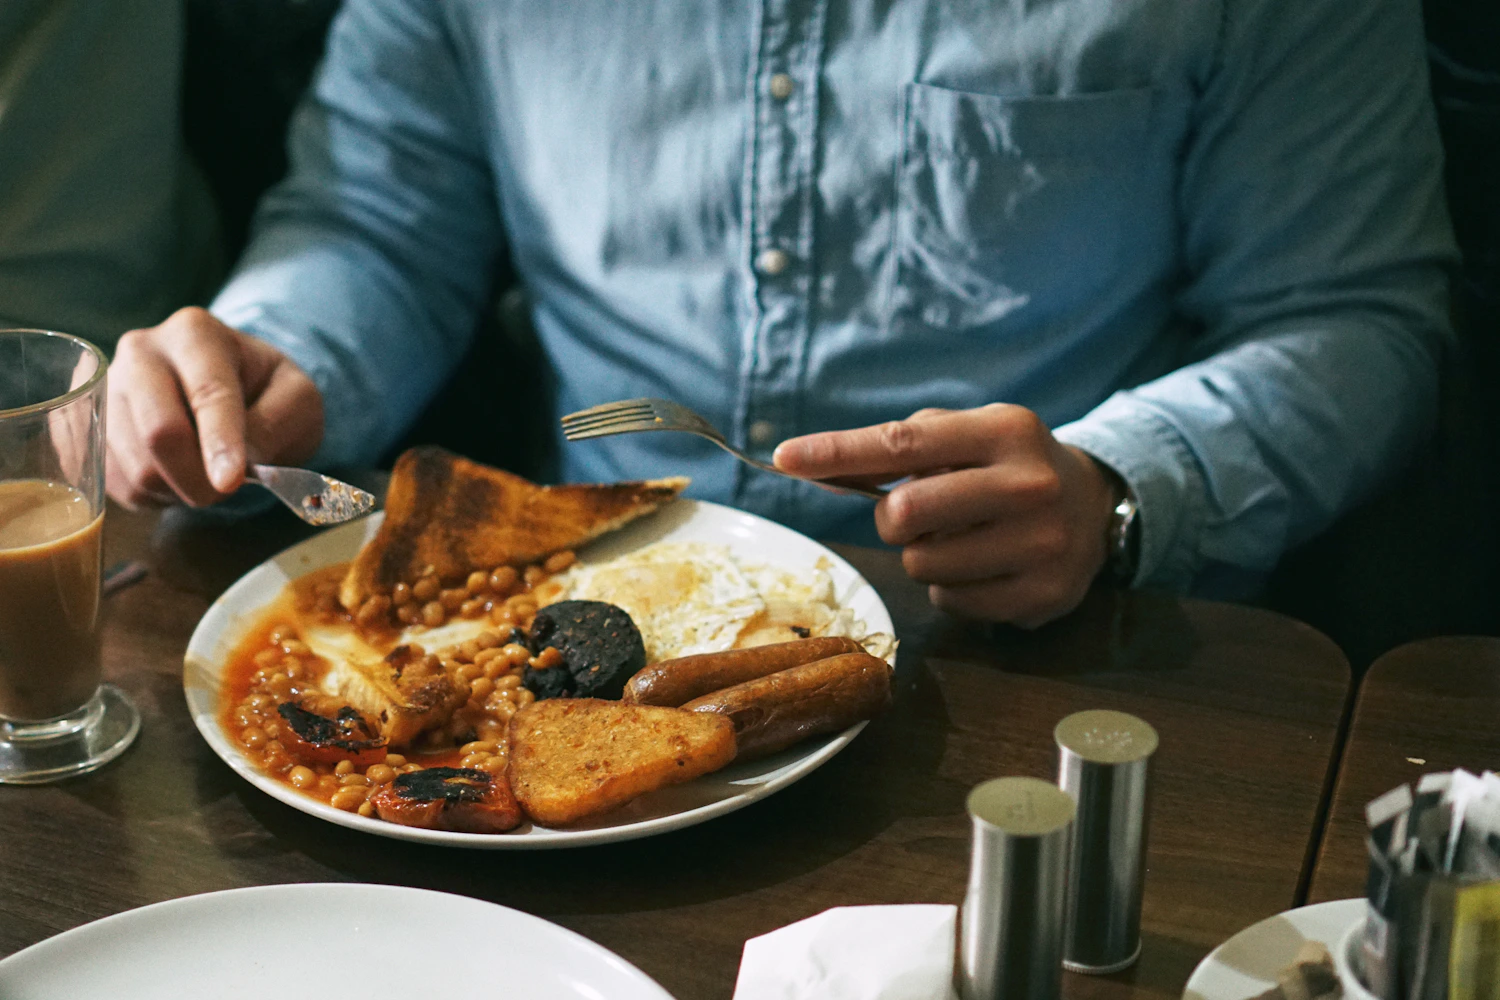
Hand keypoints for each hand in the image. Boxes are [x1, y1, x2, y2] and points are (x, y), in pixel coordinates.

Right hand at [106, 307, 324, 508]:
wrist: (225, 389)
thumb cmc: (265, 392)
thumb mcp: (297, 399)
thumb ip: (280, 423)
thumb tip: (241, 460)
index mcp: (196, 334)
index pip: (207, 393)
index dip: (220, 443)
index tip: (230, 482)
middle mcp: (141, 352)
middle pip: (159, 432)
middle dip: (199, 477)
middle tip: (226, 490)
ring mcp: (106, 389)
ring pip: (137, 466)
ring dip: (180, 489)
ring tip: (204, 473)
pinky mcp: (88, 427)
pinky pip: (117, 482)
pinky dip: (154, 494)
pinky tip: (175, 476)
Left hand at [774, 404, 1119, 627]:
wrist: (1094, 505)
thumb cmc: (1005, 465)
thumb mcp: (964, 437)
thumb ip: (893, 449)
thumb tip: (813, 468)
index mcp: (1002, 430)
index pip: (901, 444)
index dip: (837, 452)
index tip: (786, 458)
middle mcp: (1028, 484)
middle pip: (904, 513)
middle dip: (893, 518)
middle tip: (918, 513)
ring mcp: (1042, 543)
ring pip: (923, 565)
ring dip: (924, 555)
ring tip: (963, 538)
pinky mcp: (1044, 593)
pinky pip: (952, 601)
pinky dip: (952, 586)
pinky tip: (986, 566)